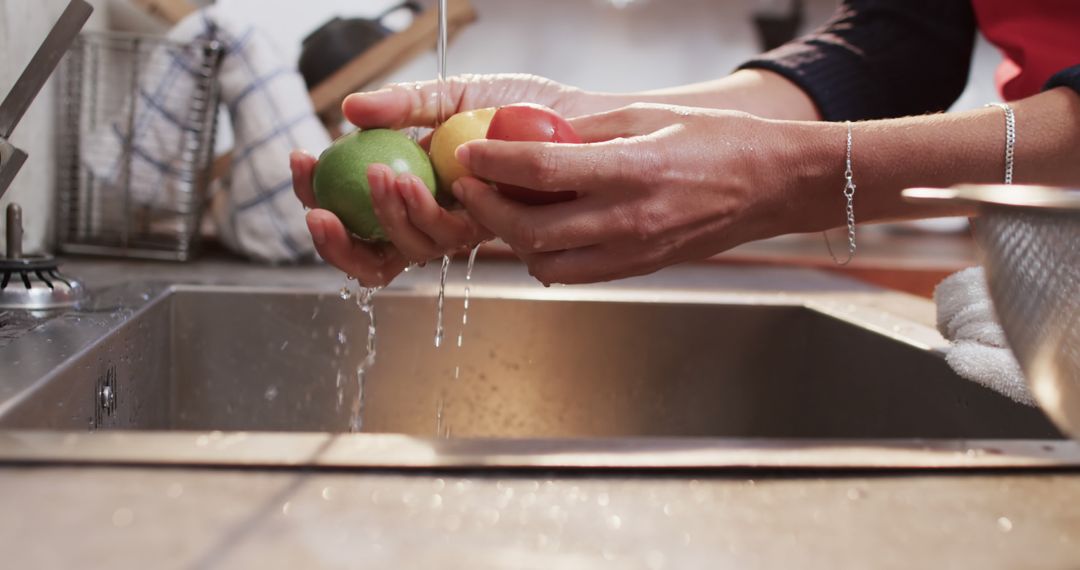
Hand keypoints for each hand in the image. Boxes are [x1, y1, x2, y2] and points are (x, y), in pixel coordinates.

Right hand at [291, 74, 589, 284]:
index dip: (323, 201)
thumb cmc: (521, 110)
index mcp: (415, 194)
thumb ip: (404, 104)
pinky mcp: (491, 233)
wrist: (578, 118)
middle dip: (337, 241)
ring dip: (384, 216)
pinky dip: (421, 213)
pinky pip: (448, 238)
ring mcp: (463, 229)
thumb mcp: (453, 95)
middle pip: (374, 255)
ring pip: (409, 251)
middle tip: (317, 208)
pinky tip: (411, 179)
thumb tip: (349, 109)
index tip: (300, 164)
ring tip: (380, 175)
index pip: (357, 217)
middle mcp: (435, 220)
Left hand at [451, 103, 822, 283]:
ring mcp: (635, 251)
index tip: (468, 155)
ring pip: (547, 263)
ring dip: (513, 240)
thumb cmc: (721, 143)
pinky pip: (576, 274)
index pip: (542, 169)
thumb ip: (588, 131)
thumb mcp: (650, 116)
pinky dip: (547, 258)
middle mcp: (630, 218)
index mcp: (632, 170)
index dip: (494, 162)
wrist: (771, 185)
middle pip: (532, 227)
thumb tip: (533, 134)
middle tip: (470, 189)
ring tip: (502, 212)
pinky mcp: (639, 268)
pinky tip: (541, 234)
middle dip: (488, 209)